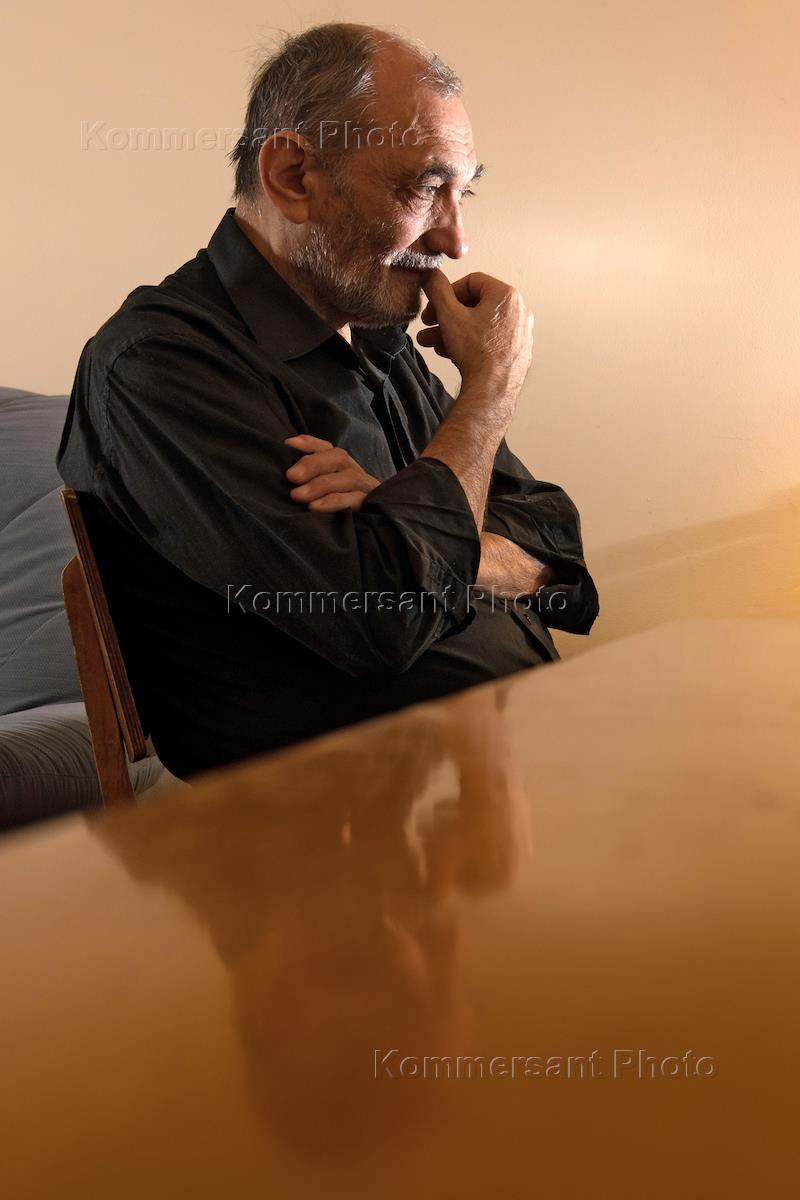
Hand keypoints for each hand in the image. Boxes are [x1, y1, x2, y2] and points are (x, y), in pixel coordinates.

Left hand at [284, 434, 379, 511]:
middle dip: (312, 465)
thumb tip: (287, 455)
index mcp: (342, 466)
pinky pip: (354, 500)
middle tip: (291, 476)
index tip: (288, 444)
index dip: (309, 443)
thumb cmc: (335, 509)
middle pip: (338, 458)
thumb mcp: (319, 492)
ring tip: (298, 495)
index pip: (326, 448)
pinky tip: (315, 507)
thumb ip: (306, 477)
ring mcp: (365, 488)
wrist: (371, 533)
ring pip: (348, 478)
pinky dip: (333, 502)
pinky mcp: (370, 505)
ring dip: (320, 485)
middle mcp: (355, 472)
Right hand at [417, 268, 533, 396]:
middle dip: (447, 315)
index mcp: (506, 295)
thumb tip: (430, 274)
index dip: (448, 291)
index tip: (435, 303)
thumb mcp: (449, 315)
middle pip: (475, 305)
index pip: (472, 281)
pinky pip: (490, 341)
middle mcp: (518, 312)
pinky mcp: (517, 353)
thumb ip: (437, 289)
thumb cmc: (476, 352)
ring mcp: (520, 334)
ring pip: (480, 325)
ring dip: (453, 331)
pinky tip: (450, 353)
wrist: (491, 390)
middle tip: (430, 323)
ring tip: (432, 342)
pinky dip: (470, 343)